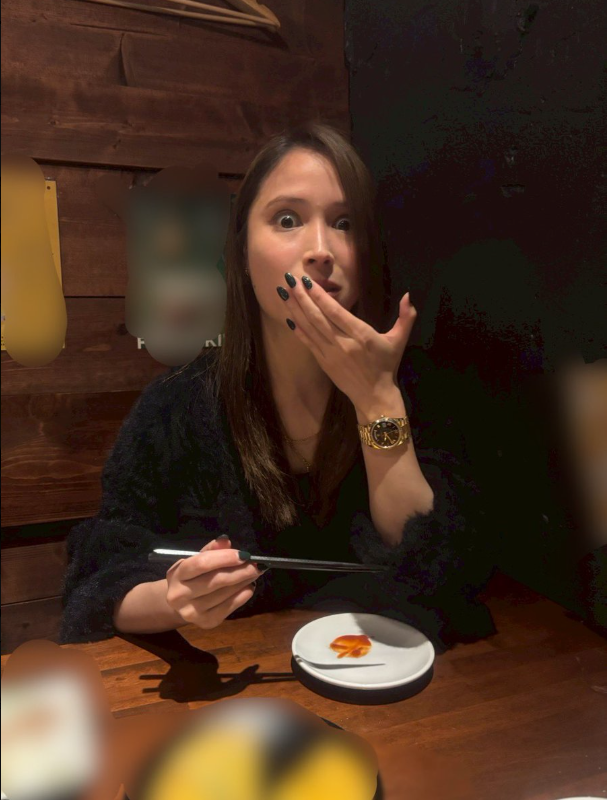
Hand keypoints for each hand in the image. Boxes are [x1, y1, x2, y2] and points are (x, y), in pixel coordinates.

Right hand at [165, 537, 264, 629]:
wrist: (179, 604)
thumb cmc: (190, 577)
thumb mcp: (195, 560)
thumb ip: (211, 550)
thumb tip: (225, 540)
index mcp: (177, 574)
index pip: (202, 564)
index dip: (224, 558)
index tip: (243, 555)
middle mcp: (180, 595)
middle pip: (216, 580)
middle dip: (240, 571)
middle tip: (256, 565)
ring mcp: (192, 612)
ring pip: (224, 594)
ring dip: (243, 582)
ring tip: (254, 574)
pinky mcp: (205, 623)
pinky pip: (228, 608)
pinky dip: (241, 596)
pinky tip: (249, 588)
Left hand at [279, 274, 415, 408]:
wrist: (374, 396)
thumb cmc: (386, 366)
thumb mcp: (399, 341)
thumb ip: (406, 318)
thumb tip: (408, 295)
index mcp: (361, 335)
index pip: (335, 311)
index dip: (319, 295)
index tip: (307, 280)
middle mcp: (342, 343)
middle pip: (317, 317)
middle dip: (301, 297)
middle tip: (289, 279)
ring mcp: (330, 354)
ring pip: (309, 328)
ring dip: (295, 309)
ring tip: (283, 292)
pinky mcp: (323, 362)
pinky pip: (307, 343)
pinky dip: (297, 329)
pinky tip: (288, 316)